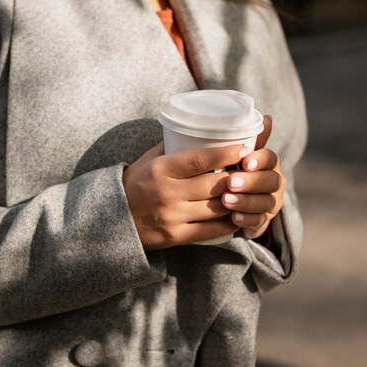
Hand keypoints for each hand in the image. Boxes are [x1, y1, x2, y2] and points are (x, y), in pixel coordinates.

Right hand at [122, 143, 253, 249]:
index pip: (200, 159)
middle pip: (214, 185)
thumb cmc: (137, 183)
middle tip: (254, 172)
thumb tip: (205, 130)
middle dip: (239, 178)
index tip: (245, 149)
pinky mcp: (175, 236)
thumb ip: (174, 147)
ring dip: (237, 201)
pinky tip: (238, 215)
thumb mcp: (150, 160)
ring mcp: (172, 216)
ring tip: (250, 193)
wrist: (113, 219)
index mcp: (161, 169)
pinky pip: (211, 231)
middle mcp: (167, 192)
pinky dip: (228, 223)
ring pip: (216, 208)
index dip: (226, 154)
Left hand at [221, 115, 285, 239]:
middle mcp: (274, 182)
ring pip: (265, 203)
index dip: (259, 160)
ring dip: (246, 201)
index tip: (245, 161)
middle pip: (270, 181)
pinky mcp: (263, 222)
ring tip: (226, 200)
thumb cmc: (234, 169)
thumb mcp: (237, 154)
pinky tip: (234, 218)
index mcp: (269, 163)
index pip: (270, 158)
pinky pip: (259, 222)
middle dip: (250, 182)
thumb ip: (249, 138)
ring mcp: (271, 203)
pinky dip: (247, 220)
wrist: (234, 199)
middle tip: (230, 182)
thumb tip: (266, 116)